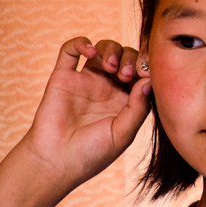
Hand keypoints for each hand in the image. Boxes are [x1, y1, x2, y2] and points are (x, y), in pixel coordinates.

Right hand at [24, 36, 150, 186]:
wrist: (55, 163)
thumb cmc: (91, 154)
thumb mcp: (123, 134)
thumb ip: (138, 108)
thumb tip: (149, 80)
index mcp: (126, 99)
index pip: (142, 72)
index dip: (147, 66)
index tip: (146, 73)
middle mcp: (107, 87)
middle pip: (126, 56)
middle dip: (130, 58)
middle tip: (125, 74)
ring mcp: (86, 80)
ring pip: (103, 48)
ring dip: (111, 49)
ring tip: (111, 67)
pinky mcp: (63, 77)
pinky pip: (71, 50)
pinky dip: (81, 42)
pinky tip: (91, 51)